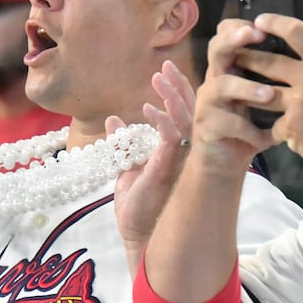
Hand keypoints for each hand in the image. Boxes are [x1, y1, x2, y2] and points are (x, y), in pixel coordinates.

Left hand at [112, 60, 195, 260]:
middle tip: (166, 65)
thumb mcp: (126, 168)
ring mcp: (179, 162)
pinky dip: (161, 122)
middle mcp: (184, 155)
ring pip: (184, 121)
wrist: (138, 237)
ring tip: (158, 78)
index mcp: (176, 151)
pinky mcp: (168, 170)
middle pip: (190, 112)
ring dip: (171, 97)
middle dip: (178, 86)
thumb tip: (112, 120)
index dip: (177, 90)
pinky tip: (148, 109)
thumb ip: (123, 144)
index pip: (183, 114)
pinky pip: (170, 140)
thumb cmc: (138, 208)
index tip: (165, 69)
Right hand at [186, 18, 285, 178]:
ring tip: (269, 94)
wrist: (224, 164)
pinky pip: (226, 123)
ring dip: (247, 88)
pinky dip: (249, 130)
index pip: (227, 36)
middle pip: (217, 49)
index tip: (263, 24)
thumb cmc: (248, 128)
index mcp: (230, 69)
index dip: (240, 27)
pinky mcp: (205, 126)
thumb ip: (273, 81)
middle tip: (255, 34)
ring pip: (221, 85)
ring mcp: (207, 103)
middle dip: (235, 39)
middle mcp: (215, 80)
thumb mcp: (261, 101)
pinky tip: (266, 138)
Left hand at [234, 14, 302, 179]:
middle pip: (268, 63)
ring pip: (262, 95)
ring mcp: (298, 103)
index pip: (297, 32)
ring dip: (252, 96)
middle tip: (233, 56)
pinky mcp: (292, 127)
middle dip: (247, 58)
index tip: (260, 20)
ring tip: (241, 95)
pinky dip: (279, 131)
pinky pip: (275, 126)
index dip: (274, 23)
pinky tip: (285, 136)